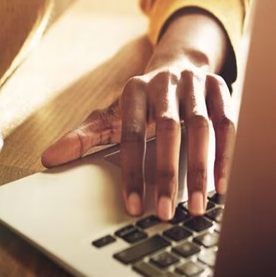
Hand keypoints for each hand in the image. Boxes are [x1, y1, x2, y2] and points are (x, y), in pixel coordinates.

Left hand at [40, 9, 235, 220]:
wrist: (179, 64)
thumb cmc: (143, 101)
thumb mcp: (113, 114)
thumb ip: (84, 136)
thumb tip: (48, 158)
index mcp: (135, 89)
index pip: (130, 132)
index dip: (132, 170)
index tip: (133, 206)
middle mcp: (165, 82)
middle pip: (167, 128)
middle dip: (166, 173)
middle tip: (165, 212)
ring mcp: (195, 83)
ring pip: (201, 126)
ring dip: (200, 168)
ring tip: (198, 207)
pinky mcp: (220, 86)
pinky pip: (227, 121)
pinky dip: (227, 154)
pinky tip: (222, 186)